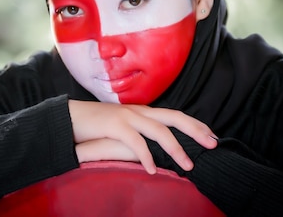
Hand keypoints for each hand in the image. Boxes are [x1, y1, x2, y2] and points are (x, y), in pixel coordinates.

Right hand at [68, 100, 217, 173]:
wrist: (69, 118)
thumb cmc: (96, 126)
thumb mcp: (122, 127)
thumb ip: (140, 134)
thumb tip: (158, 149)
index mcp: (142, 111)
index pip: (175, 114)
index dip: (195, 124)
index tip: (212, 135)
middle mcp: (138, 111)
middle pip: (174, 117)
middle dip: (196, 130)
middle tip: (213, 144)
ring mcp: (126, 116)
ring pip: (159, 130)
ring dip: (176, 148)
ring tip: (188, 166)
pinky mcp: (114, 125)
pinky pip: (135, 142)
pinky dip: (146, 156)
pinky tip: (152, 170)